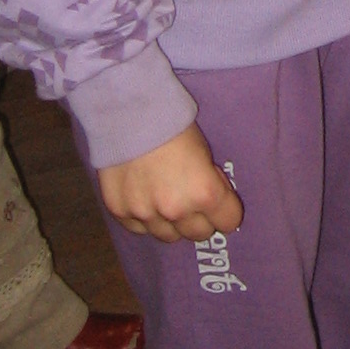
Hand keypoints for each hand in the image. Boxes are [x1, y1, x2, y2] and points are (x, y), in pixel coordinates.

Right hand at [97, 123, 242, 243]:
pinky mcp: (120, 213)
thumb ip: (209, 182)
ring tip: (167, 199)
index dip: (226, 210)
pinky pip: (139, 229)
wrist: (129, 112)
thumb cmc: (174, 125)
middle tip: (193, 200)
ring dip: (171, 222)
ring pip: (168, 236)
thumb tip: (212, 199)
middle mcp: (176, 210)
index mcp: (205, 193)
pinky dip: (144, 218)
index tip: (221, 201)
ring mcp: (145, 215)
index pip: (229, 222)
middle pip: (198, 234)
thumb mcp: (205, 151)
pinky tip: (144, 198)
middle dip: (200, 219)